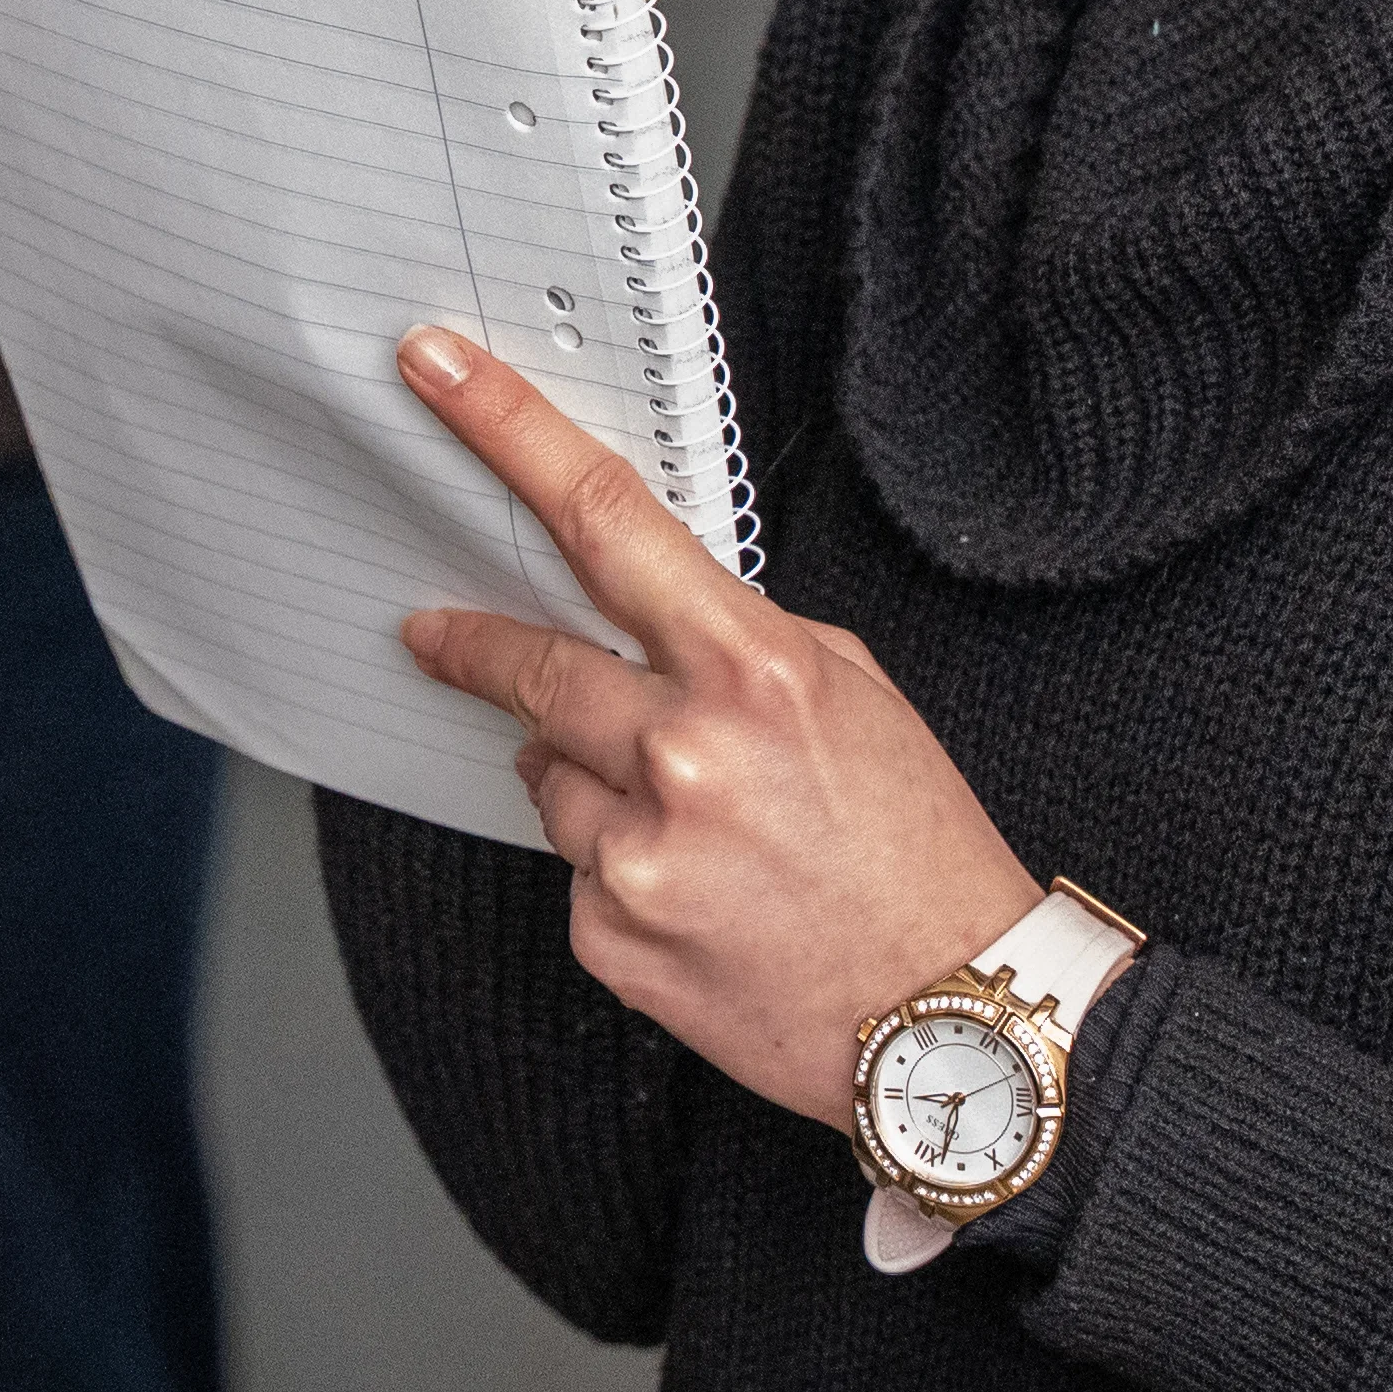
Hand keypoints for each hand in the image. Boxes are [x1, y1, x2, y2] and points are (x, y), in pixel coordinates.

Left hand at [390, 339, 1036, 1138]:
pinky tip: (700, 896)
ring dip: (590, 780)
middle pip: (532, 665)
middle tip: (434, 635)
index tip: (436, 371)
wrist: (958, 1020)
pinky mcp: (612, 937)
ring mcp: (640, 854)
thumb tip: (637, 616)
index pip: (604, 520)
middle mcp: (685, 754)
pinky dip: (617, 870)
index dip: (507, 431)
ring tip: (694, 827)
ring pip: (548, 779)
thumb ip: (738, 644)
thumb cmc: (918, 849)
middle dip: (472, 647)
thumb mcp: (854, 696)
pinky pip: (575, 873)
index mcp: (755, 669)